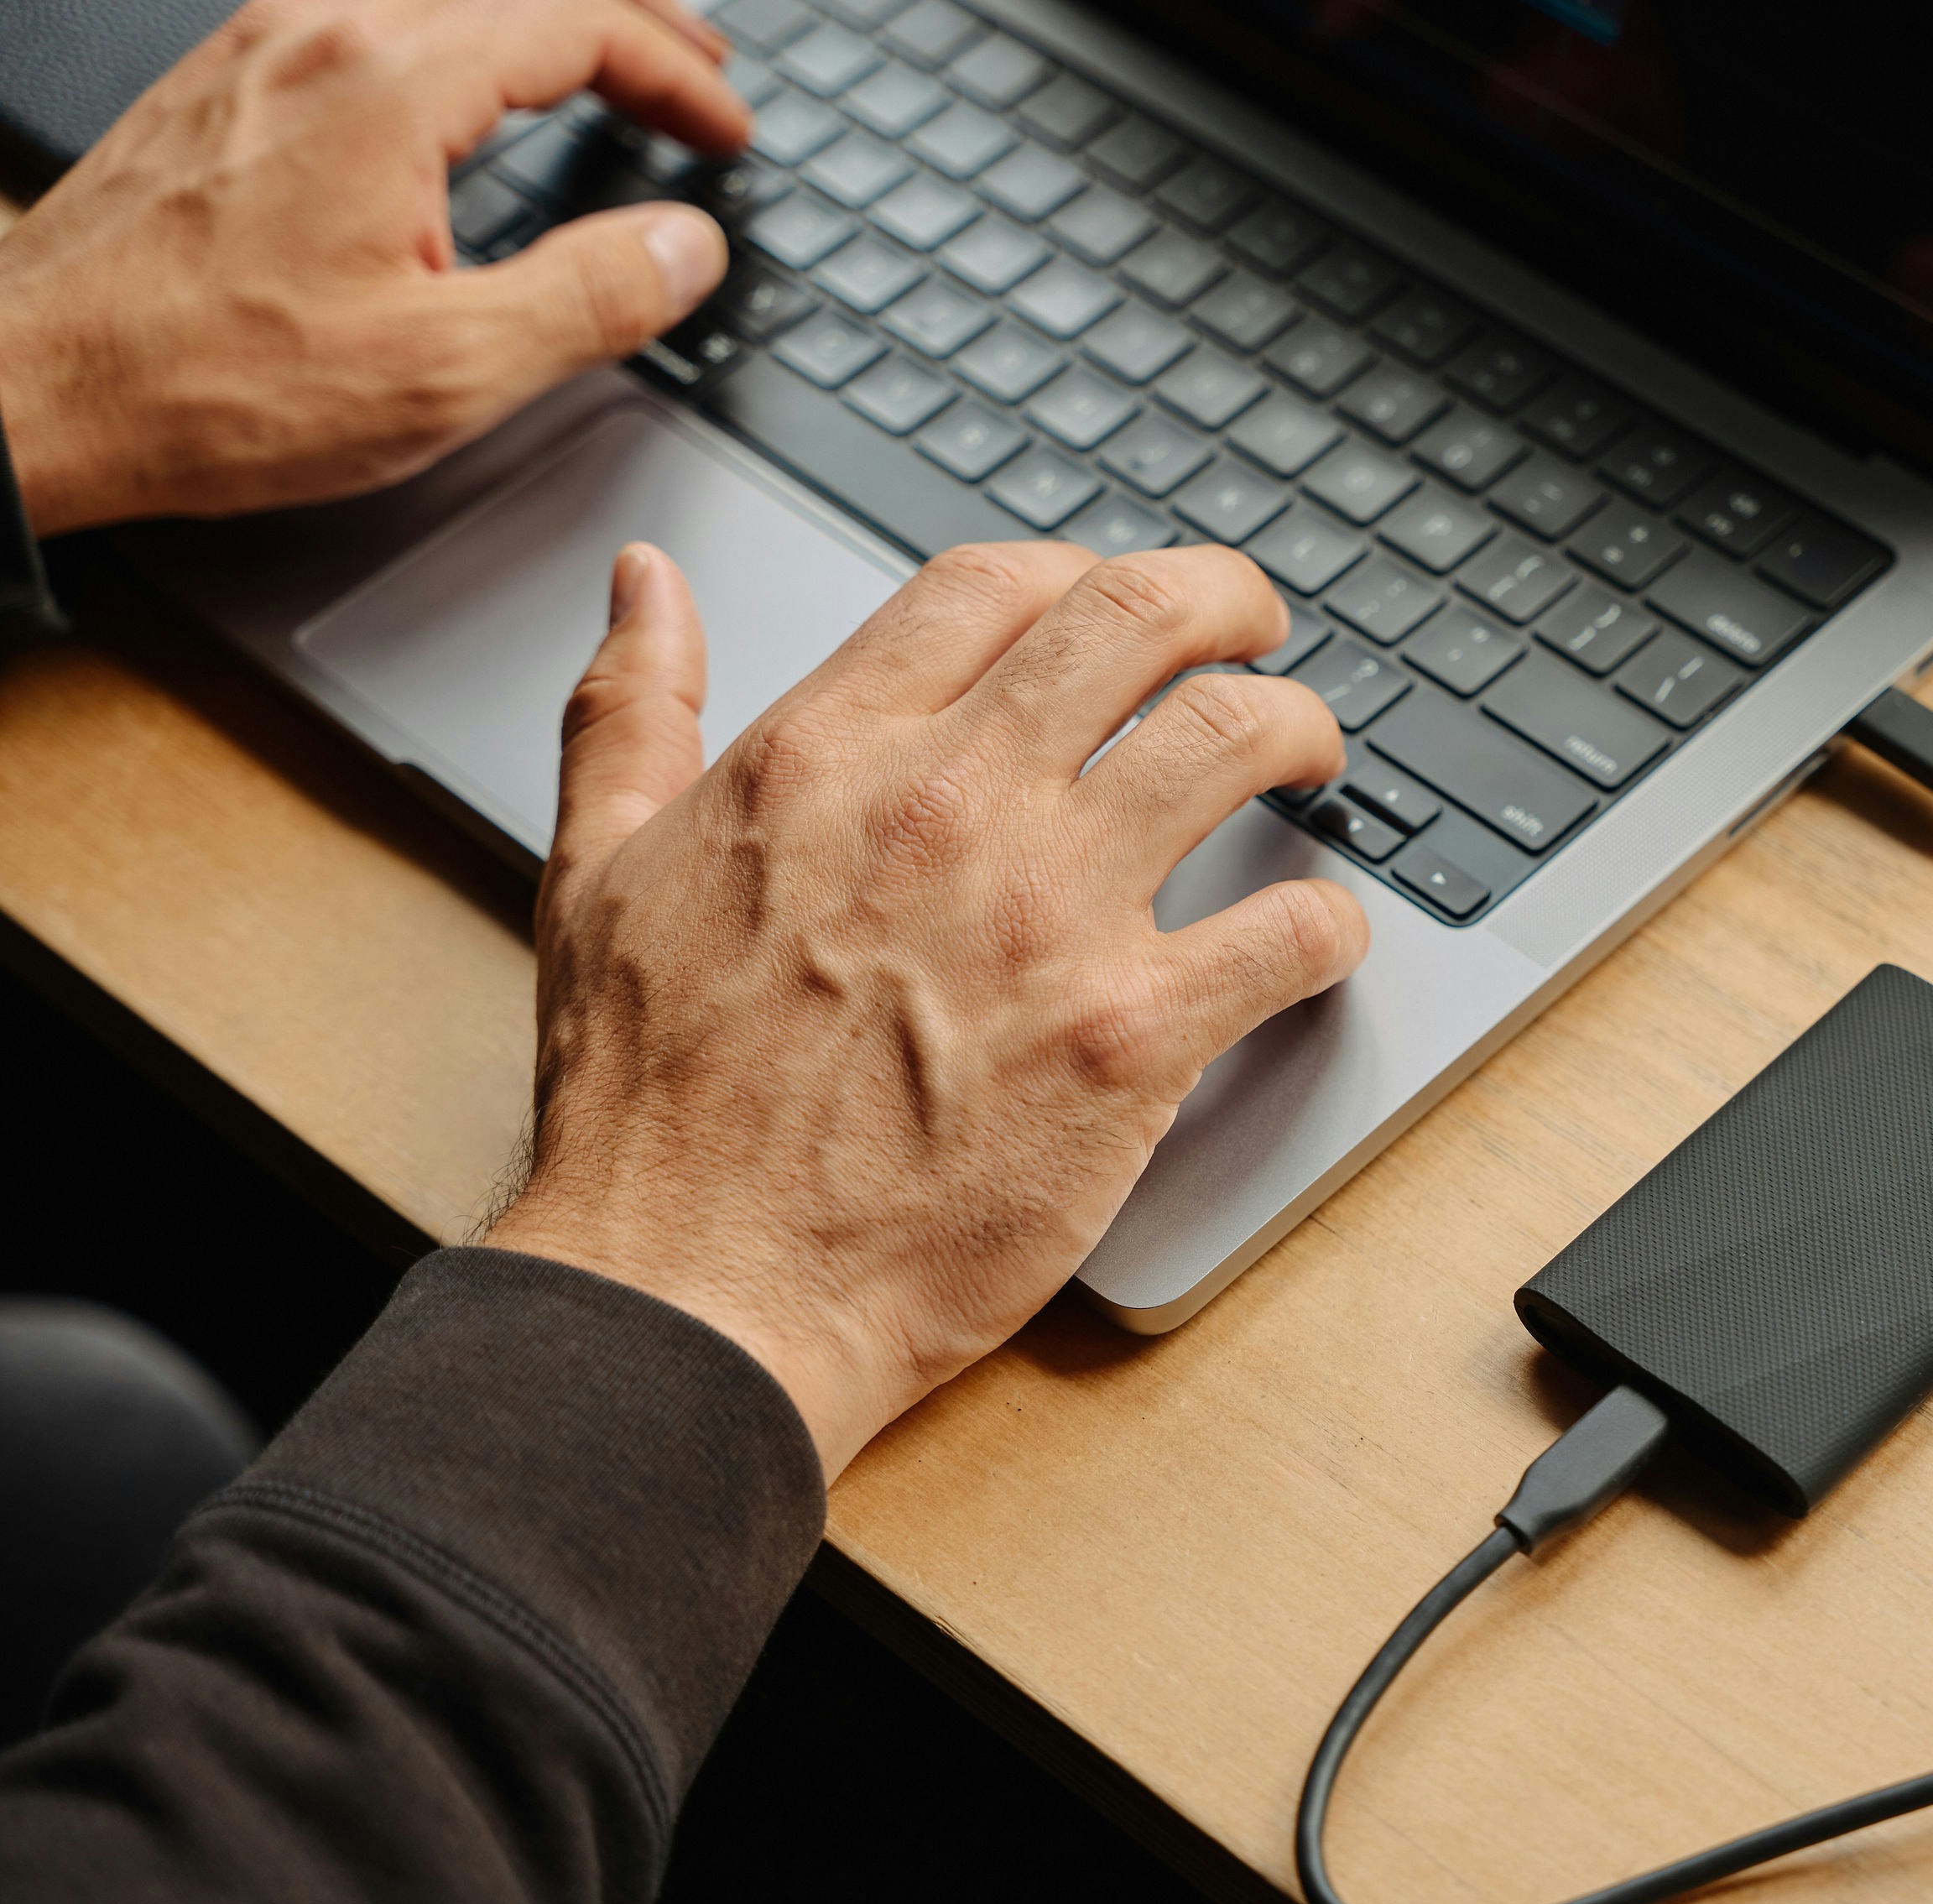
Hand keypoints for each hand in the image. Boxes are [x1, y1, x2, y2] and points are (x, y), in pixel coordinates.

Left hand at [0, 0, 748, 537]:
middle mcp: (322, 32)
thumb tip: (685, 247)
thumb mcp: (444, 371)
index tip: (727, 134)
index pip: (581, 25)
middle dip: (633, 24)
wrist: (33, 385)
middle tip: (701, 80)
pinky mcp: (226, 84)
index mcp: (391, 83)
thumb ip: (589, 298)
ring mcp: (264, 47)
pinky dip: (463, 35)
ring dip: (544, 21)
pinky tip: (471, 84)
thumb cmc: (210, 383)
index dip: (678, 76)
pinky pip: (374, 13)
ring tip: (606, 64)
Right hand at [485, 543, 1370, 1477]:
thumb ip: (630, 711)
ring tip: (1309, 756)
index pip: (996, 583)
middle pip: (1140, 617)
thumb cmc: (643, 1110)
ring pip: (1235, 737)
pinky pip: (1288, 931)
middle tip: (1259, 636)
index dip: (1080, 575)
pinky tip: (1321, 937)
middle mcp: (951, 805)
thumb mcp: (592, 871)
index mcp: (829, 754)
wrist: (693, 1290)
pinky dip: (1332, 922)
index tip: (1118, 611)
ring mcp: (1050, 916)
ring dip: (1298, 727)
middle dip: (1228, 603)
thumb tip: (643, 582)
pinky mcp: (1130, 1038)